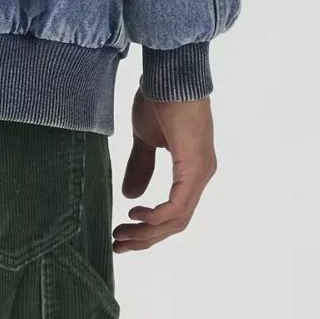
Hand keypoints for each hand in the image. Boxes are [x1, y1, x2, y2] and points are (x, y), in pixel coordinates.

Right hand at [114, 90, 216, 252]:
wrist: (170, 74)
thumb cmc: (160, 98)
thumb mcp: (145, 139)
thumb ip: (141, 166)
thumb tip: (130, 197)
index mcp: (191, 170)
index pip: (174, 211)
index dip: (149, 228)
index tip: (122, 233)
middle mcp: (201, 175)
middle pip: (176, 222)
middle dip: (145, 238)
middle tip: (118, 244)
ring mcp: (200, 172)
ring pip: (177, 218)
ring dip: (147, 232)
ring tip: (120, 234)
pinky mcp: (194, 167)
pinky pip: (177, 205)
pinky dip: (156, 215)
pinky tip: (137, 214)